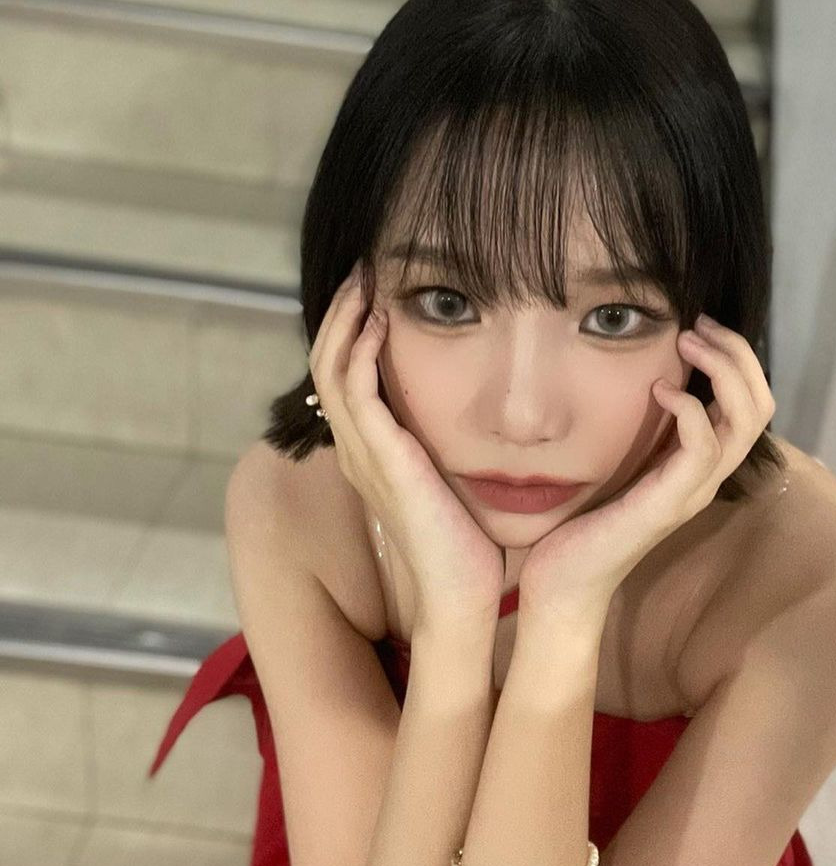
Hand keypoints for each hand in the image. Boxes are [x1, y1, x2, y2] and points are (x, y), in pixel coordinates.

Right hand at [309, 261, 504, 636]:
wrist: (463, 594)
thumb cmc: (469, 545)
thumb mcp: (455, 481)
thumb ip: (453, 446)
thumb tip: (480, 415)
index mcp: (373, 453)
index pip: (344, 377)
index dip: (351, 330)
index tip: (375, 291)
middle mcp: (359, 451)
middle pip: (326, 364)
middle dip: (341, 312)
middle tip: (362, 271)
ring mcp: (364, 456)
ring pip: (331, 370)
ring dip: (345, 320)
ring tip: (365, 282)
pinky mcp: (381, 459)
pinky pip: (355, 393)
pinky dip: (362, 352)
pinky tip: (381, 323)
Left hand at [516, 314, 776, 625]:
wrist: (564, 580)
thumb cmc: (585, 519)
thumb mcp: (622, 459)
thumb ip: (643, 428)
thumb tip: (643, 374)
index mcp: (700, 464)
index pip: (752, 405)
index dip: (737, 359)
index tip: (700, 328)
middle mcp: (707, 476)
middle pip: (761, 406)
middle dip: (738, 355)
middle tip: (699, 326)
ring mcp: (693, 491)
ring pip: (745, 421)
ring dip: (722, 370)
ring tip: (687, 343)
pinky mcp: (670, 502)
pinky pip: (703, 447)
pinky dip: (690, 409)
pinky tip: (661, 390)